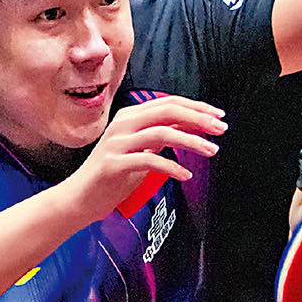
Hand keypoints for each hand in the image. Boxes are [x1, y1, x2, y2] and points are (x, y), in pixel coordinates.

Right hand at [65, 95, 224, 214]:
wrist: (80, 198)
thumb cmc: (113, 175)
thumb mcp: (142, 150)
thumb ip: (163, 136)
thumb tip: (193, 125)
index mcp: (130, 117)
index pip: (168, 103)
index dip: (196, 107)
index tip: (218, 116)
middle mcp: (123, 125)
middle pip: (167, 111)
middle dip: (199, 118)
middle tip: (221, 129)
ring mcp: (117, 144)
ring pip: (161, 133)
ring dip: (191, 141)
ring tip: (211, 151)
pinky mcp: (114, 165)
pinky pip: (149, 161)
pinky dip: (172, 167)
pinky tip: (186, 175)